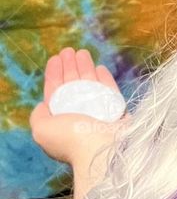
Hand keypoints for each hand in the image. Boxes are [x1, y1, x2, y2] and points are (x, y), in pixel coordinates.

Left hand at [30, 47, 129, 167]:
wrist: (102, 148)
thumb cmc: (71, 138)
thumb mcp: (42, 129)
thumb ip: (38, 116)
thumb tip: (43, 105)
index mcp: (61, 119)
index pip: (55, 92)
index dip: (54, 74)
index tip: (55, 58)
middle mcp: (79, 114)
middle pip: (73, 85)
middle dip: (70, 66)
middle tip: (68, 50)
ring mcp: (98, 111)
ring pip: (90, 84)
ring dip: (85, 66)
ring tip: (82, 51)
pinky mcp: (116, 109)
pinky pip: (109, 90)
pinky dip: (104, 78)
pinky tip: (99, 67)